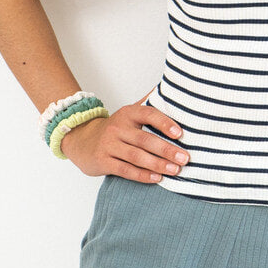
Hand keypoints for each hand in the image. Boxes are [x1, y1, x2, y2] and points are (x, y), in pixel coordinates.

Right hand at [61, 96, 188, 183]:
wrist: (82, 140)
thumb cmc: (116, 128)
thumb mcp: (130, 113)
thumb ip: (150, 103)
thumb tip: (174, 89)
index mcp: (128, 113)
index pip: (148, 114)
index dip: (165, 123)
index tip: (180, 134)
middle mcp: (117, 128)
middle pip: (145, 139)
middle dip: (167, 150)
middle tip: (184, 158)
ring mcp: (108, 145)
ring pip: (136, 156)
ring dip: (158, 164)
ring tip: (175, 170)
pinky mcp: (103, 161)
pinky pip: (125, 170)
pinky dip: (142, 175)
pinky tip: (157, 178)